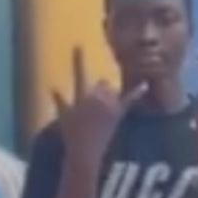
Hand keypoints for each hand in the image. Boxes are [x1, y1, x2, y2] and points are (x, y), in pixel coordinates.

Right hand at [53, 47, 143, 165]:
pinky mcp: (117, 113)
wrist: (84, 152)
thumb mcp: (62, 116)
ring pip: (112, 89)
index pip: (78, 73)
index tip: (78, 44)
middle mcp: (96, 97)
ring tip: (102, 112)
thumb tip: (51, 87)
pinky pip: (129, 99)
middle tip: (95, 107)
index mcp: (81, 96)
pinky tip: (145, 84)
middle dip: (101, 89)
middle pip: (103, 82)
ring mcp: (108, 105)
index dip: (78, 59)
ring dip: (109, 96)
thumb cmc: (71, 135)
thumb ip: (59, 100)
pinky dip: (137, 91)